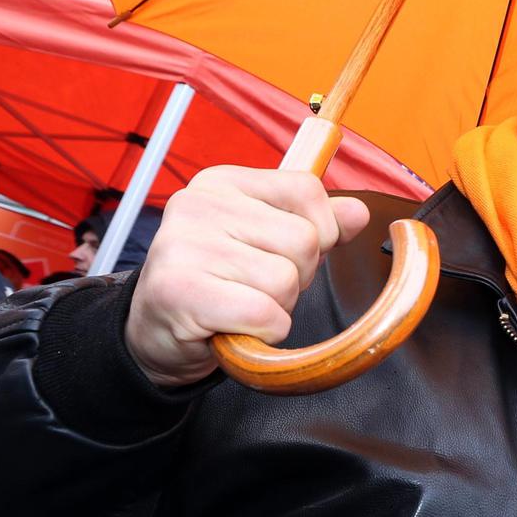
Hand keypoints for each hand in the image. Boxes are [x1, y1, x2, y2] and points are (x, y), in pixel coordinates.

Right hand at [124, 166, 369, 387]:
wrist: (158, 334)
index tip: (284, 254)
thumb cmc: (220, 284)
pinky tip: (233, 326)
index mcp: (223, 183)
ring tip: (240, 306)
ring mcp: (184, 244)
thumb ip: (315, 226)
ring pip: (286, 280)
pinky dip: (263, 331)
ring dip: (277, 308)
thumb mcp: (269, 244)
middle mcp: (198, 203)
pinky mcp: (180, 289)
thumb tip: (358, 213)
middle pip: (304, 240)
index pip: (307, 189)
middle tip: (254, 288)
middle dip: (296, 278)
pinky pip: (265, 314)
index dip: (319, 232)